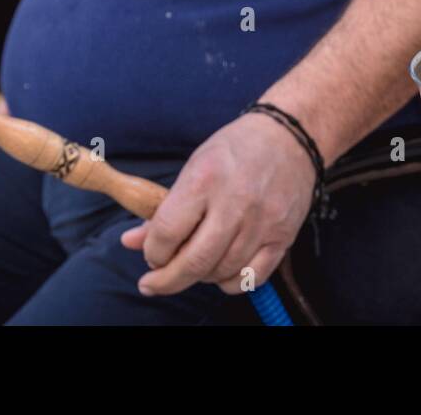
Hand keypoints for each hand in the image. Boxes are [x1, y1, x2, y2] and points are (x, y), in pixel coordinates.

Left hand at [120, 111, 315, 295]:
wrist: (290, 137)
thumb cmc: (236, 149)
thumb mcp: (194, 167)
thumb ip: (163, 209)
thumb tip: (130, 242)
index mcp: (205, 178)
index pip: (167, 232)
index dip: (152, 252)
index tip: (152, 254)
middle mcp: (235, 202)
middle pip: (194, 262)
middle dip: (167, 281)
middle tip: (154, 282)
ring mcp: (262, 221)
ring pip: (221, 272)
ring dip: (200, 277)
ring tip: (194, 265)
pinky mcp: (283, 235)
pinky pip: (251, 278)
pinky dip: (230, 282)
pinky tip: (222, 269)